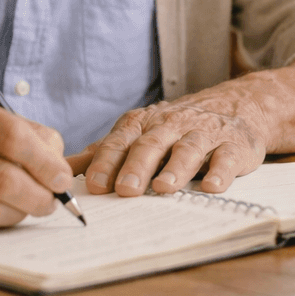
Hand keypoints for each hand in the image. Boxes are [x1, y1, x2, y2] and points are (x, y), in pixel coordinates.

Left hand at [72, 88, 268, 196]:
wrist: (235, 106)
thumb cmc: (176, 128)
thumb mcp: (138, 133)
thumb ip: (102, 153)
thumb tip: (60, 169)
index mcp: (143, 124)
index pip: (120, 141)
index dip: (107, 163)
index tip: (95, 185)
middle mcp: (172, 125)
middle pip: (151, 144)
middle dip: (137, 166)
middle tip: (125, 189)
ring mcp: (204, 134)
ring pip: (188, 149)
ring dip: (175, 168)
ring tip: (164, 187)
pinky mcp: (233, 146)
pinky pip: (226, 158)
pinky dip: (220, 172)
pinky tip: (213, 186)